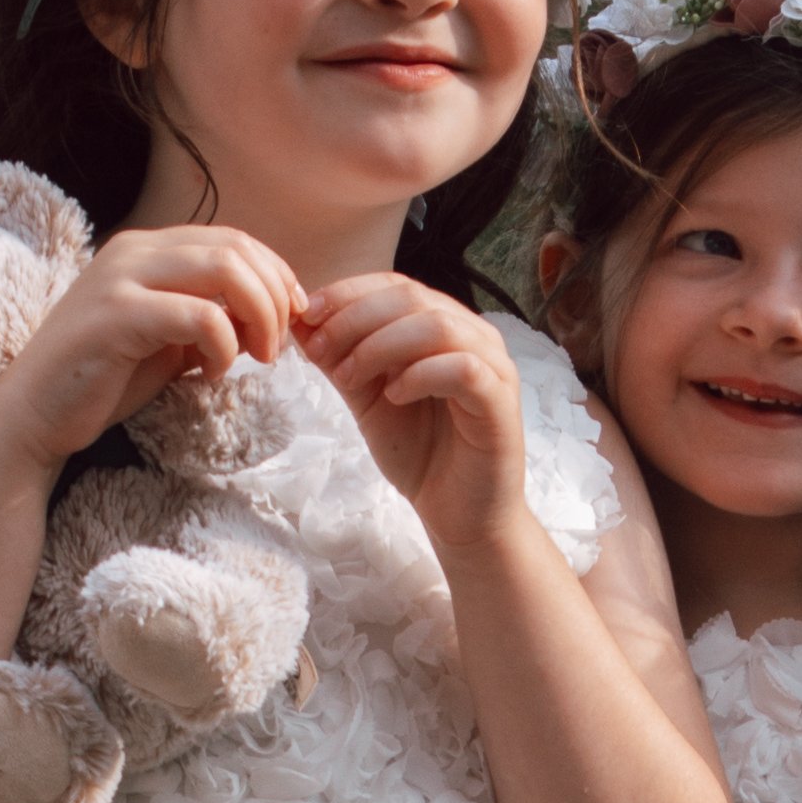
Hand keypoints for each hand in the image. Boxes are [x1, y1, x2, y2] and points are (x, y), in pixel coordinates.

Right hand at [0, 226, 303, 474]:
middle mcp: (134, 251)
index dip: (276, 275)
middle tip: (275, 348)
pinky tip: (211, 374)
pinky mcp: (116, 315)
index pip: (235, 240)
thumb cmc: (104, 379)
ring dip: (257, 316)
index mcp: (148, 249)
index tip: (291, 319)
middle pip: (237, 249)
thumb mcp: (170, 341)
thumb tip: (269, 315)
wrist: (35, 414)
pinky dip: (222, 345)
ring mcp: (122, 278)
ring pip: (224, 269)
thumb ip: (212, 318)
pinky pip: (199, 315)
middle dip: (274, 298)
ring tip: (255, 358)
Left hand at [297, 274, 524, 558]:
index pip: (397, 286)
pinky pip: (464, 369)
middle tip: (320, 348)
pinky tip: (394, 396)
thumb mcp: (368, 400)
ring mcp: (494, 367)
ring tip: (349, 376)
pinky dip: (421, 375)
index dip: (349, 293)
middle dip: (356, 318)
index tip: (308, 315)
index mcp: (445, 328)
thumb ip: (342, 361)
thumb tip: (300, 323)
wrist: (460, 515)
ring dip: (382, 345)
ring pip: (439, 326)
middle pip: (414, 298)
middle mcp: (474, 337)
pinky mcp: (501, 403)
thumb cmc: (422, 455)